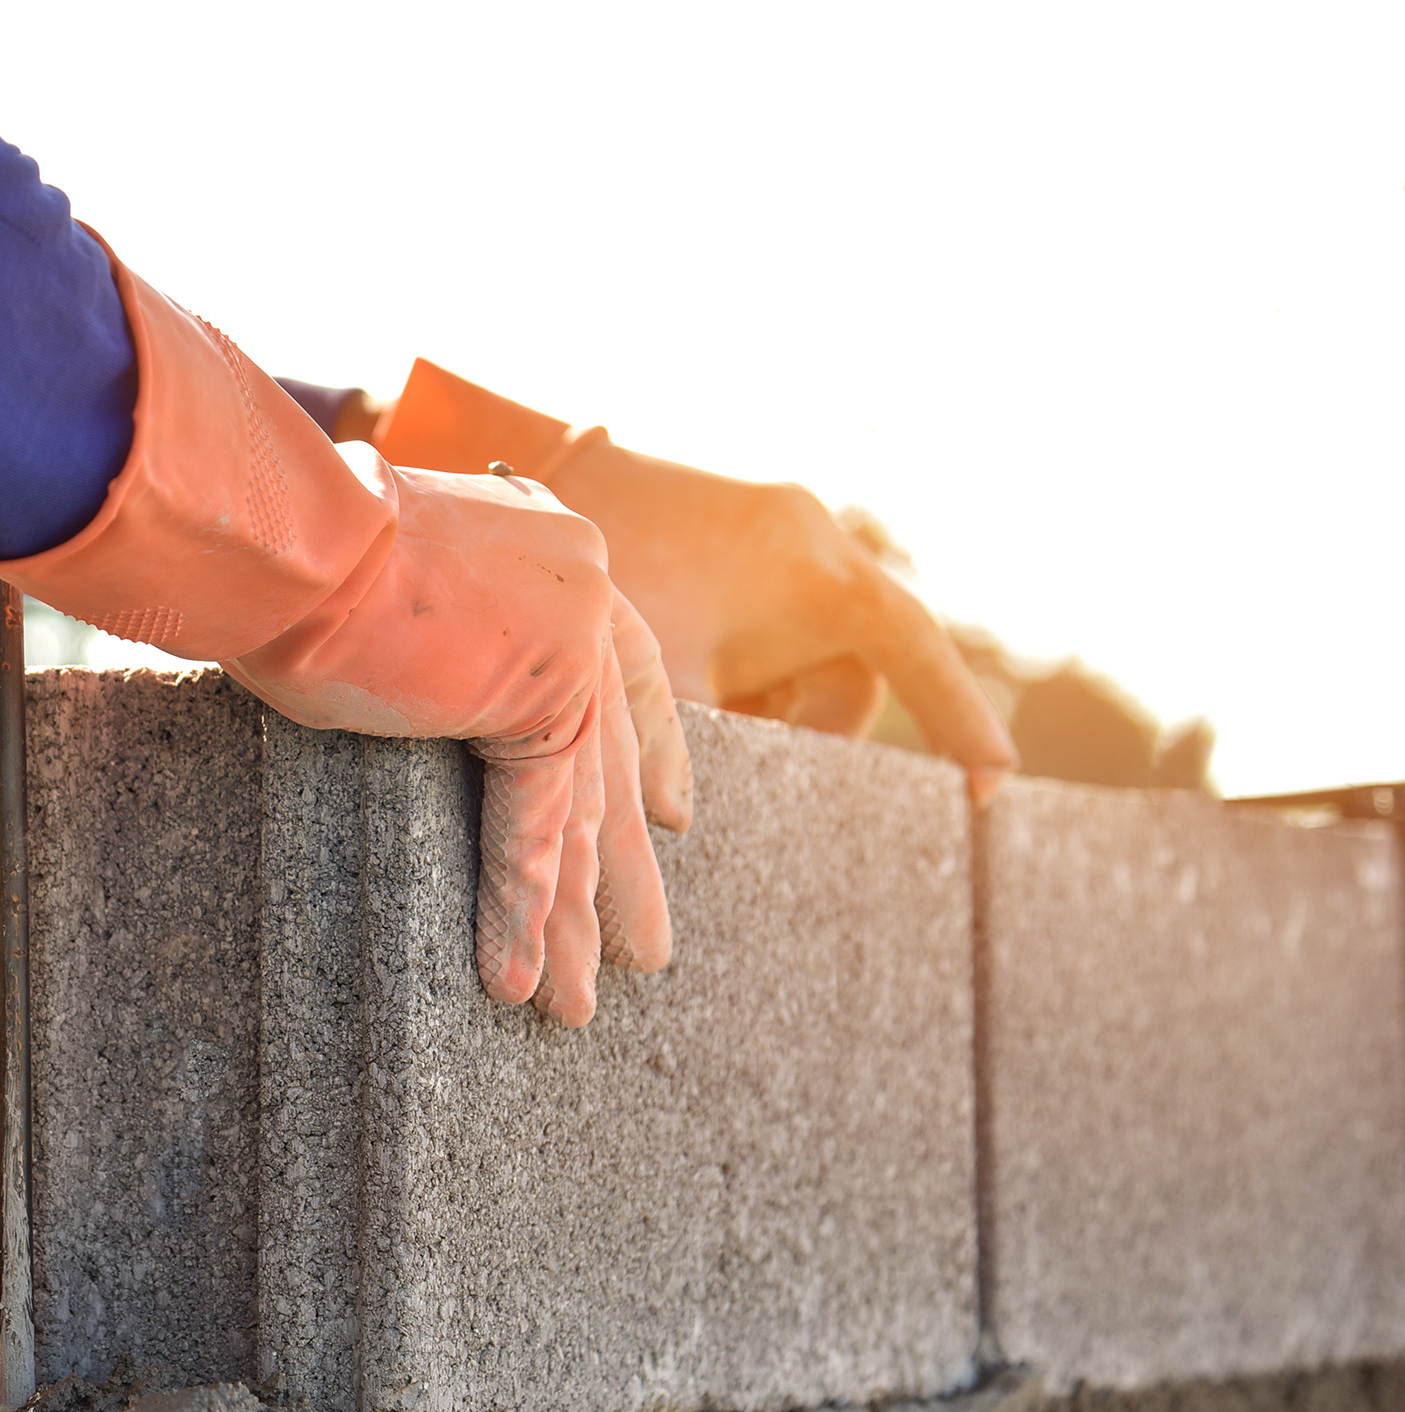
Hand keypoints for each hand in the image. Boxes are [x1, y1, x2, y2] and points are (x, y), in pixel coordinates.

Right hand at [225, 459, 685, 1024]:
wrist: (278, 530)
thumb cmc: (288, 553)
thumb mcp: (386, 595)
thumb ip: (437, 644)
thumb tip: (414, 684)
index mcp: (549, 544)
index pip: (630, 660)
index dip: (657, 747)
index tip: (672, 819)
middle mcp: (578, 580)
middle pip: (613, 752)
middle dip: (621, 868)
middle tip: (643, 952)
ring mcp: (567, 635)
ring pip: (577, 805)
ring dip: (572, 919)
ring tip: (572, 1007)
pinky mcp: (535, 694)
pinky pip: (533, 825)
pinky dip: (520, 909)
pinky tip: (512, 981)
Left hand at [375, 361, 1015, 802]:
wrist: (539, 467)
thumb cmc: (599, 567)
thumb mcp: (650, 668)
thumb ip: (690, 744)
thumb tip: (687, 827)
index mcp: (812, 565)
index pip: (913, 649)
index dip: (959, 719)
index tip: (989, 787)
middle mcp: (813, 551)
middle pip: (855, 678)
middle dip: (806, 735)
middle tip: (743, 762)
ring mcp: (781, 559)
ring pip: (811, 672)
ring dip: (765, 717)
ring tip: (688, 716)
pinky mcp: (746, 570)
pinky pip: (772, 649)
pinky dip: (738, 691)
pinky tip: (682, 694)